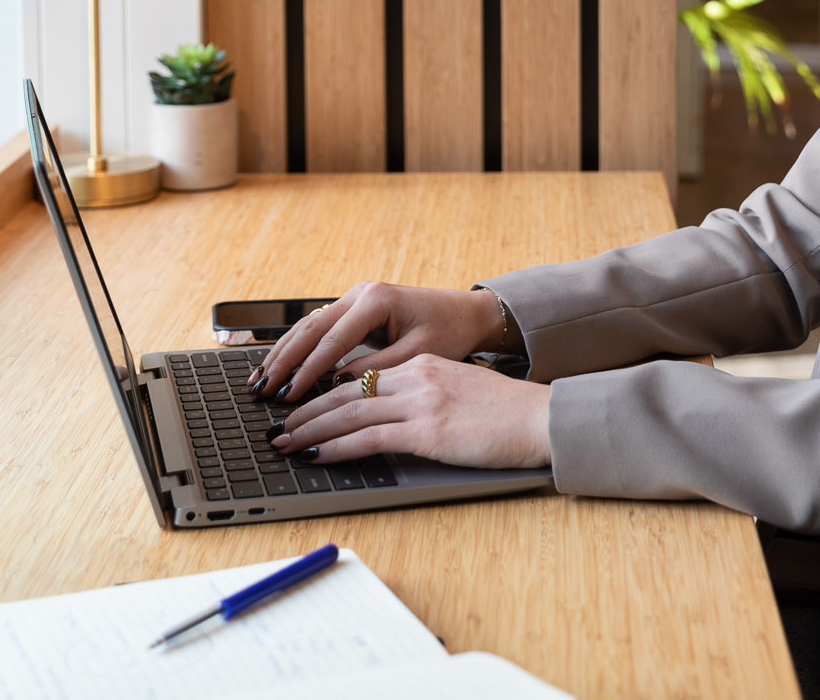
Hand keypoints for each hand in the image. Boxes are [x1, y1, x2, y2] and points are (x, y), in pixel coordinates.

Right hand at [249, 281, 503, 401]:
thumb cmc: (449, 331)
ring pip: (308, 326)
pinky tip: (279, 367)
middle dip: (283, 361)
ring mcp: (355, 298)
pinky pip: (318, 328)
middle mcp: (360, 294)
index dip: (307, 369)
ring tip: (258, 381)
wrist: (466, 312)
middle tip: (260, 389)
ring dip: (282, 353)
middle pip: (310, 328)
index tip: (288, 394)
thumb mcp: (418, 354)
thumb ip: (378, 368)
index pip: (332, 339)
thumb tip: (339, 383)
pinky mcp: (354, 309)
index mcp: (376, 300)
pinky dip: (297, 348)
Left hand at [272, 353, 550, 467]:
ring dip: (310, 430)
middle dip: (306, 411)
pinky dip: (337, 447)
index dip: (325, 394)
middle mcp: (416, 376)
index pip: (361, 378)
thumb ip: (428, 395)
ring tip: (284, 443)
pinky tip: (317, 454)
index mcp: (424, 365)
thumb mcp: (462, 391)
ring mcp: (421, 402)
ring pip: (349, 414)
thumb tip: (398, 416)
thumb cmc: (509, 413)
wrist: (541, 418)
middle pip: (346, 392)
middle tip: (278, 426)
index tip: (302, 407)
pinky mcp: (427, 430)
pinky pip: (369, 438)